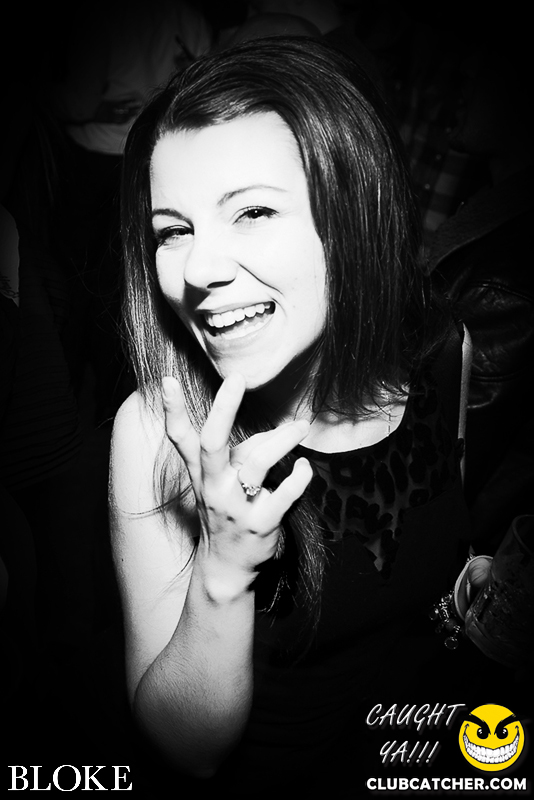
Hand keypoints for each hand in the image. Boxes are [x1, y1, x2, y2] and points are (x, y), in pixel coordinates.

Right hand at [161, 373, 311, 588]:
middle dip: (223, 408)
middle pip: (212, 443)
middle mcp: (213, 486)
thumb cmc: (226, 510)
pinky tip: (303, 467)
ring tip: (301, 427)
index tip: (167, 380)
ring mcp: (236, 506)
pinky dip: (300, 475)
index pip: (180, 438)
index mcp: (201, 472)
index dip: (171, 410)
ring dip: (283, 439)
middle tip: (236, 378)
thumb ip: (244, 451)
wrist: (226, 566)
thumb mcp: (222, 481)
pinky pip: (285, 493)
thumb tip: (278, 431)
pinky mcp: (261, 524)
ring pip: (258, 462)